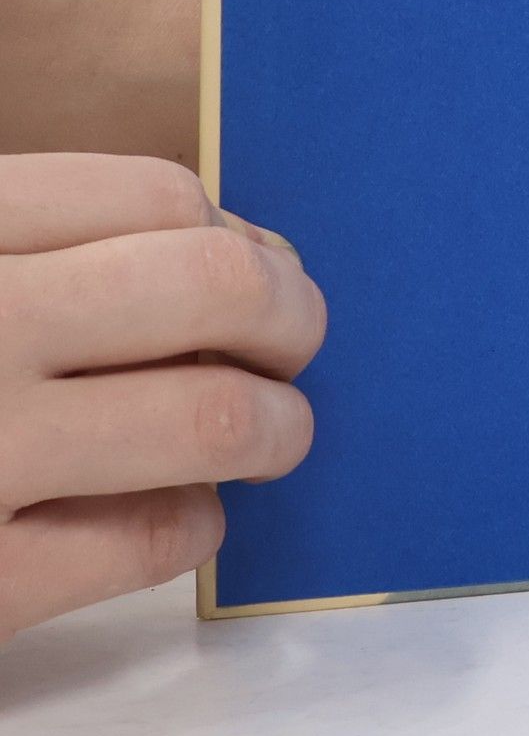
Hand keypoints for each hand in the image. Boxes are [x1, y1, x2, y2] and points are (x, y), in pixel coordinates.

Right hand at [0, 153, 324, 640]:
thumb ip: (28, 243)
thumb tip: (232, 249)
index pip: (156, 196)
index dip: (235, 234)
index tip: (256, 265)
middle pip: (214, 288)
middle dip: (288, 316)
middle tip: (294, 343)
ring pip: (206, 417)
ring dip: (272, 425)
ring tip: (271, 433)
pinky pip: (144, 540)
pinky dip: (194, 525)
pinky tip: (186, 515)